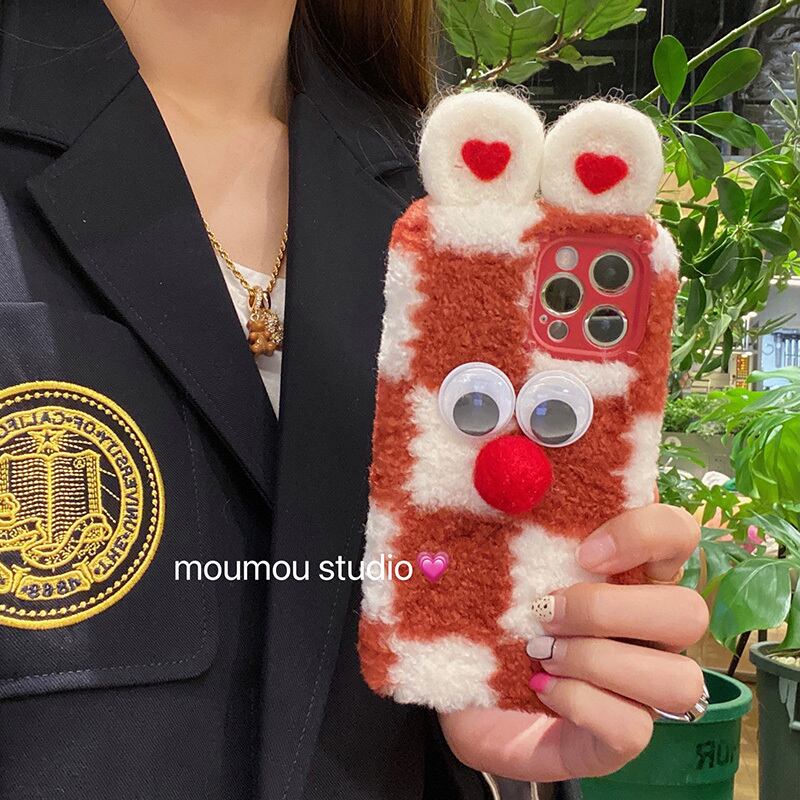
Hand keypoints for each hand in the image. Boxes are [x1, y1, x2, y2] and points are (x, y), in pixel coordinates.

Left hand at [439, 503, 707, 781]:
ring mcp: (640, 689)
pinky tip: (542, 688)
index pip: (679, 534)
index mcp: (629, 575)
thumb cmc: (487, 622)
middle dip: (609, 611)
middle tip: (545, 611)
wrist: (461, 695)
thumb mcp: (494, 566)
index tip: (584, 552)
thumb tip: (503, 471)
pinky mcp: (618, 738)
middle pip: (689, 613)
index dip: (645, 535)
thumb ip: (510, 523)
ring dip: (599, 661)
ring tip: (541, 654)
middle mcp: (648, 632)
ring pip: (679, 679)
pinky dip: (582, 703)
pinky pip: (634, 729)